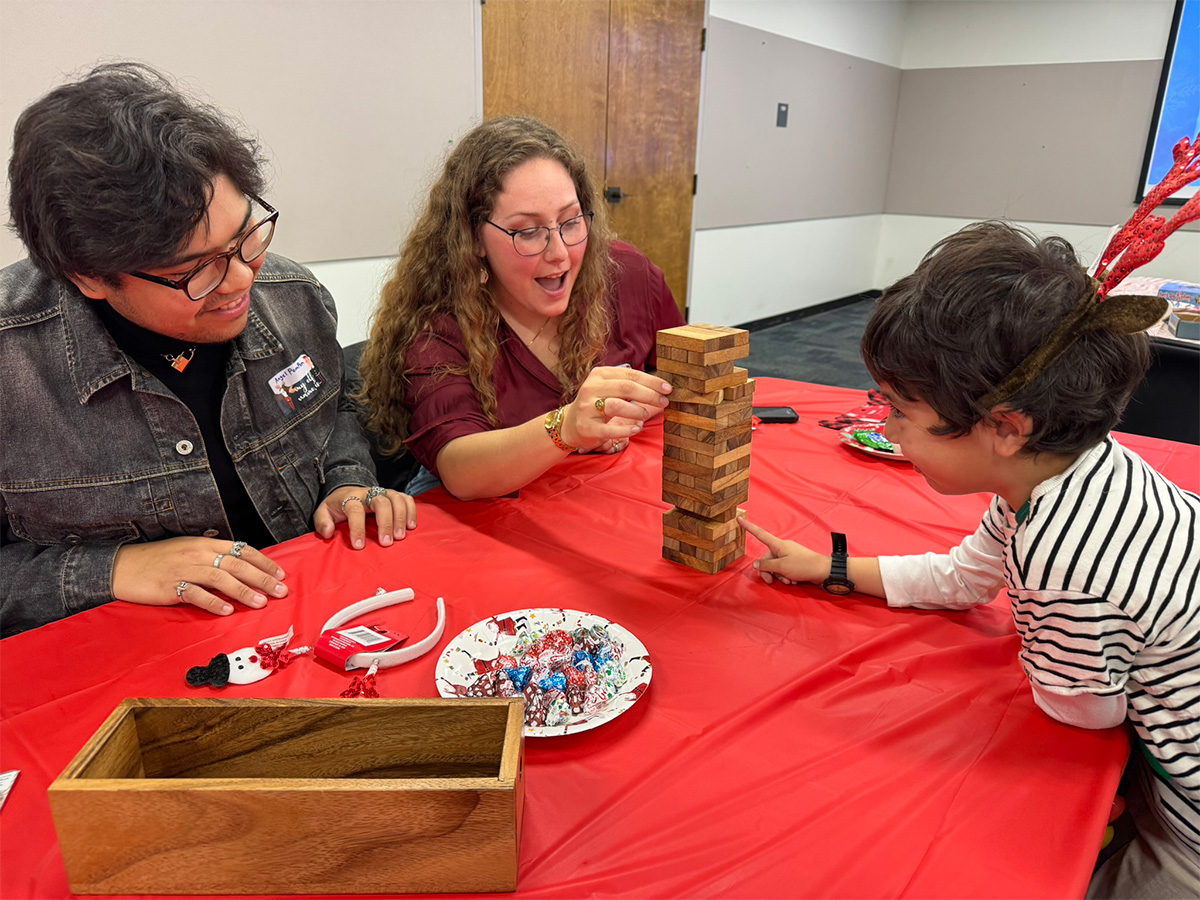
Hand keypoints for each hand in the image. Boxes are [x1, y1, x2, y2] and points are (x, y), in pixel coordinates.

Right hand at [112, 537, 286, 615]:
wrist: (122, 566)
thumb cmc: (158, 560)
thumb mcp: (188, 551)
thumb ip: (212, 557)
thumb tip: (241, 568)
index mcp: (204, 543)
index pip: (242, 550)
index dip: (263, 562)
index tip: (280, 574)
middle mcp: (197, 554)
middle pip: (237, 565)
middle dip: (262, 578)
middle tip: (281, 591)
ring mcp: (184, 569)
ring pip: (221, 578)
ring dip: (244, 591)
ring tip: (261, 603)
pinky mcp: (170, 586)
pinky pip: (196, 594)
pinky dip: (214, 603)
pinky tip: (227, 612)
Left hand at [315, 485, 417, 549]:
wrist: (348, 491)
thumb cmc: (337, 506)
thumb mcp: (323, 512)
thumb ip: (322, 522)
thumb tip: (328, 532)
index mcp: (350, 497)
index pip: (355, 509)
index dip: (357, 527)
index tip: (359, 546)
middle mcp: (368, 492)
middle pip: (381, 502)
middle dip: (385, 522)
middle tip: (386, 543)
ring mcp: (383, 492)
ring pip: (396, 499)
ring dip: (400, 517)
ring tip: (400, 537)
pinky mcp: (394, 495)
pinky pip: (406, 499)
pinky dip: (411, 511)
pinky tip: (411, 526)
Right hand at [560, 367, 671, 450]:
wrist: (570, 424)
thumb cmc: (597, 404)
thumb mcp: (609, 388)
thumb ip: (628, 384)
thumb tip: (660, 385)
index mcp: (599, 374)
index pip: (630, 374)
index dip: (652, 381)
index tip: (668, 388)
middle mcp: (591, 388)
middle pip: (626, 387)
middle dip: (649, 394)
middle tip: (664, 402)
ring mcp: (587, 408)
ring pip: (616, 405)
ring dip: (636, 410)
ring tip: (645, 415)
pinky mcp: (586, 427)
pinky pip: (609, 429)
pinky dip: (626, 429)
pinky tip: (637, 428)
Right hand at [738, 517, 829, 586]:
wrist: (823, 571)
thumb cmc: (803, 565)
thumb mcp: (781, 566)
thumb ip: (766, 565)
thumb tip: (755, 564)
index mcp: (778, 545)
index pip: (760, 534)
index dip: (749, 527)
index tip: (739, 519)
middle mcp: (782, 548)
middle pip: (766, 559)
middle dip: (768, 571)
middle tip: (771, 581)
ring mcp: (788, 555)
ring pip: (775, 566)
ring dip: (779, 576)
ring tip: (789, 581)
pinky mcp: (794, 563)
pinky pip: (784, 569)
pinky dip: (786, 576)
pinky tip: (793, 580)